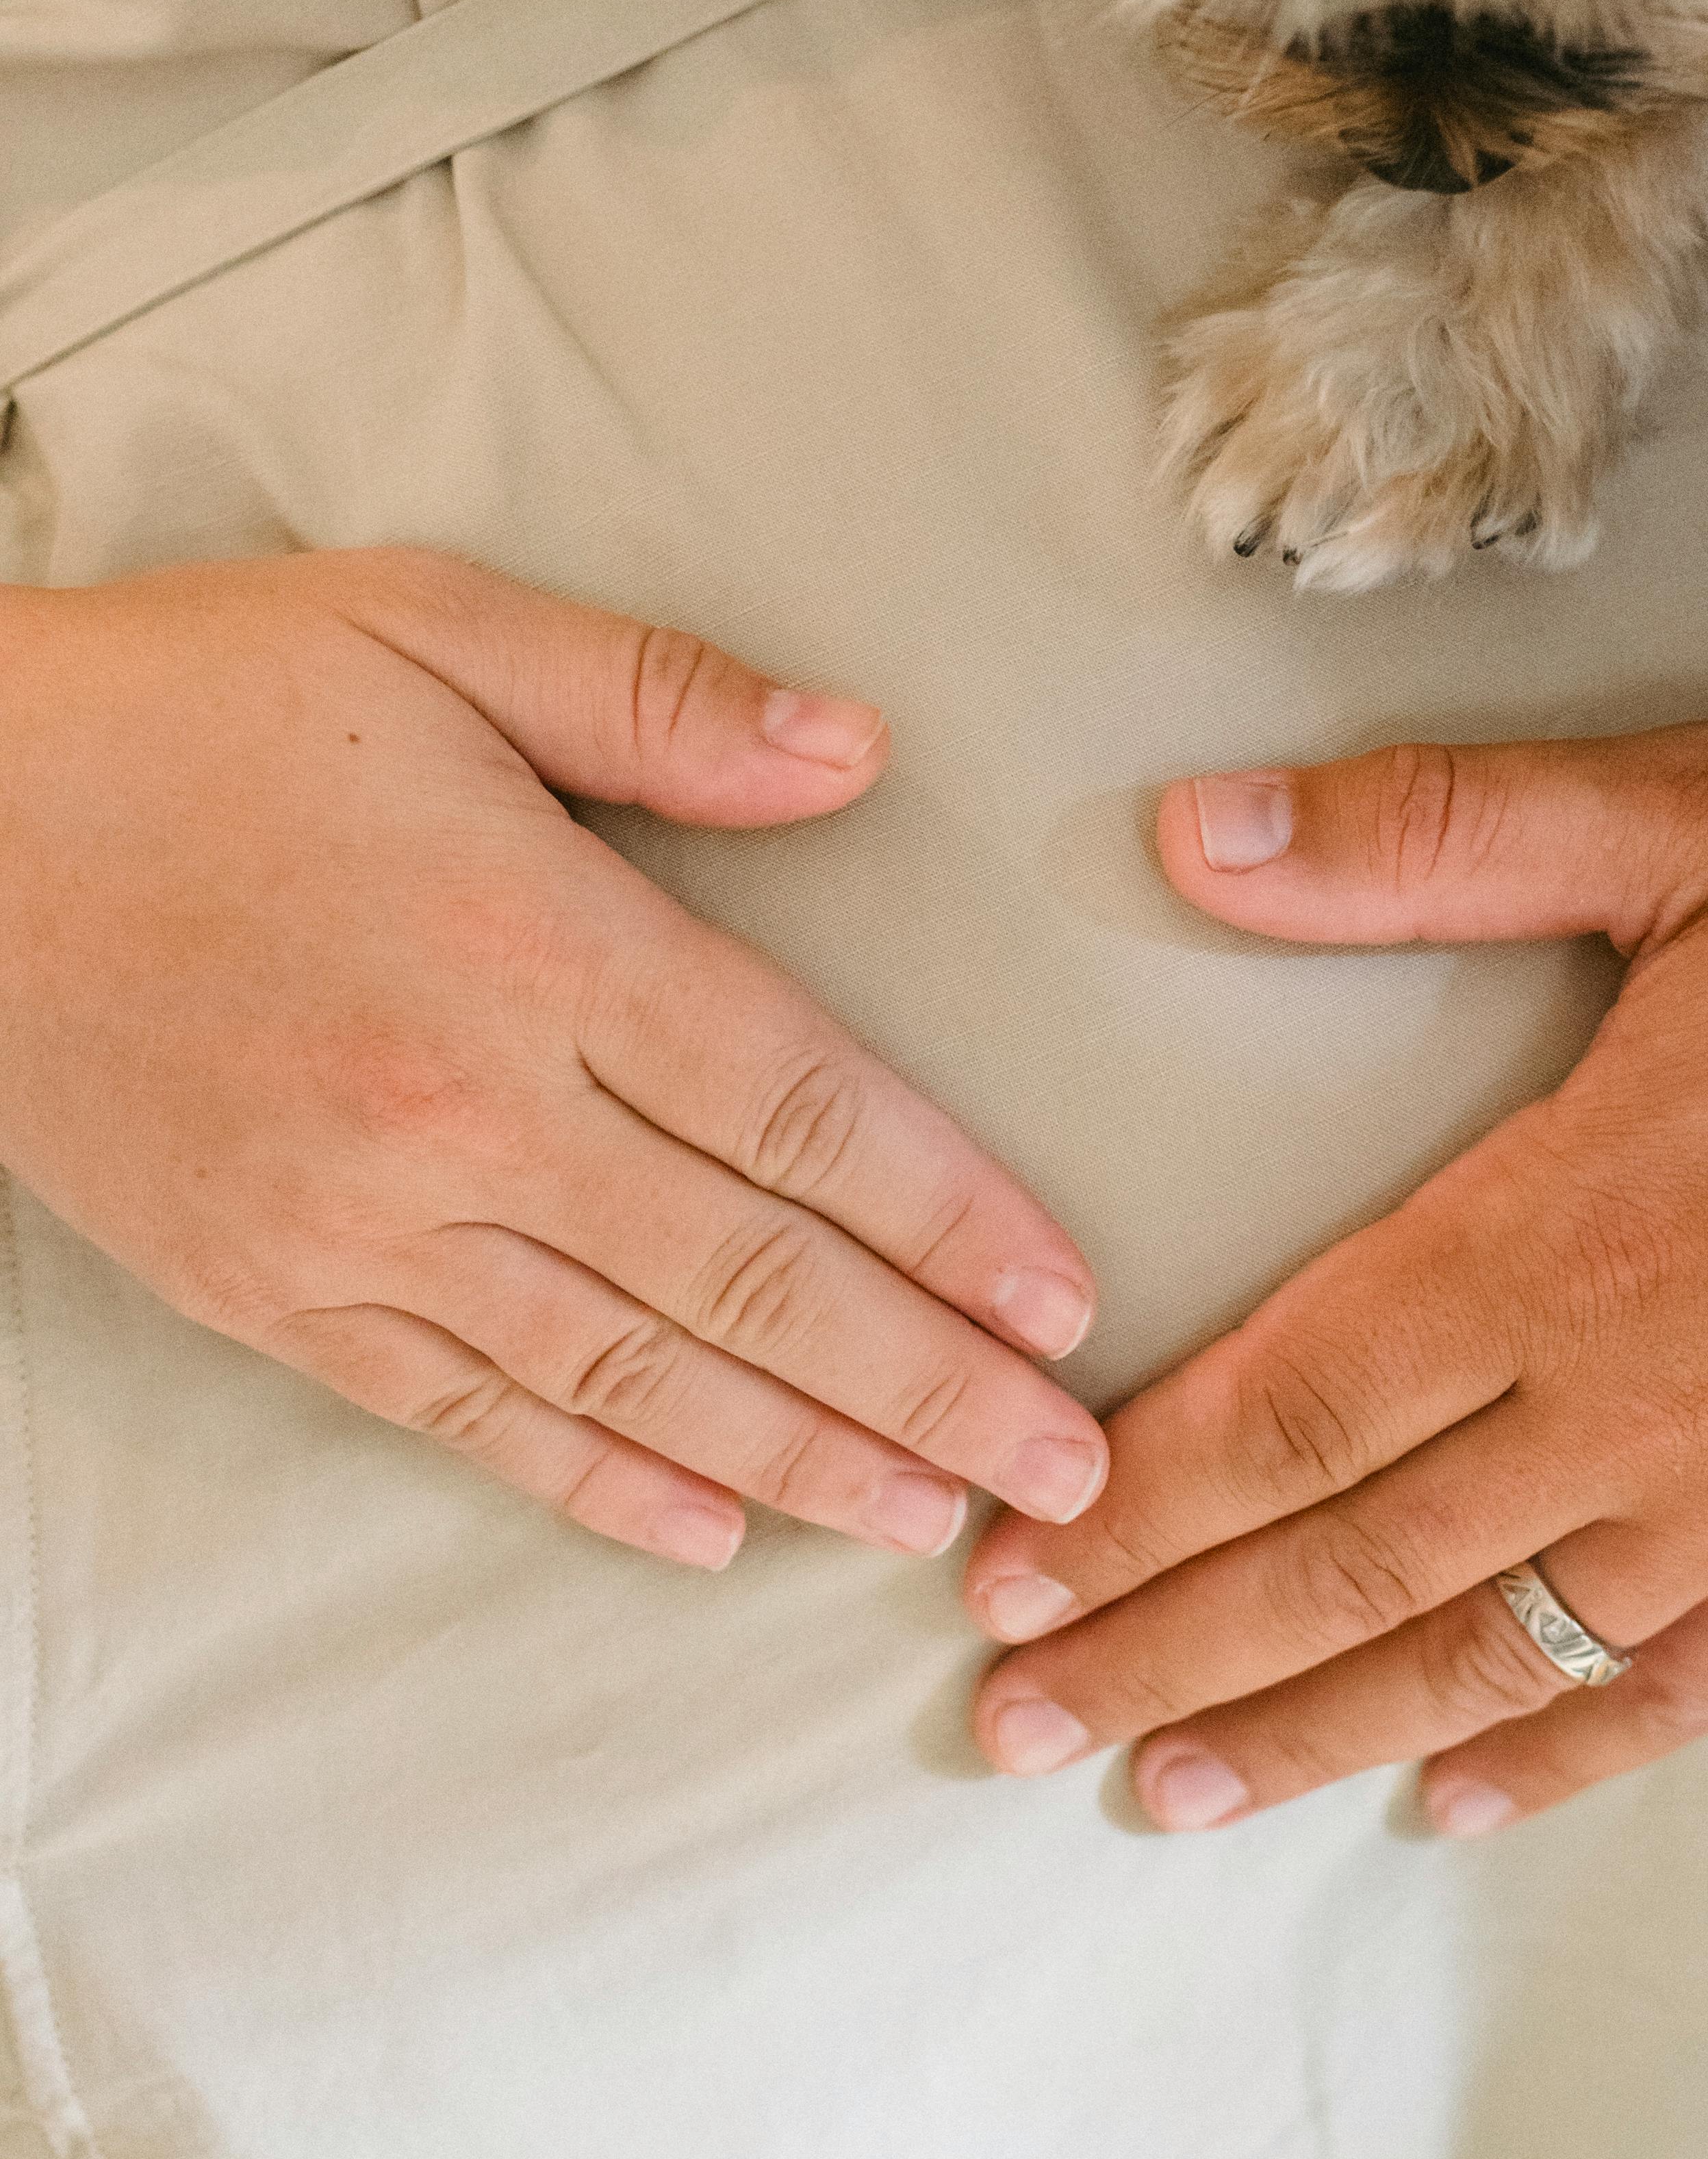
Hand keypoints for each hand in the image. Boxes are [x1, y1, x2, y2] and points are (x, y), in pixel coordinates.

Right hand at [0, 551, 1108, 1566]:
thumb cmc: (191, 708)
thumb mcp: (432, 625)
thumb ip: (658, 699)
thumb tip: (856, 752)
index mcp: (529, 940)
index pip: (795, 1113)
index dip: (949, 1219)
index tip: (1064, 1300)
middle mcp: (460, 1110)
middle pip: (746, 1275)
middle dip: (926, 1384)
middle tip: (1065, 1468)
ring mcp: (360, 1222)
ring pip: (630, 1373)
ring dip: (801, 1458)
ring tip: (934, 1518)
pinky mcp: (271, 1291)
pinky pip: (468, 1414)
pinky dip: (600, 1484)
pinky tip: (712, 1532)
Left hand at [962, 726, 1707, 1830]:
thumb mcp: (1707, 818)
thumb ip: (1441, 838)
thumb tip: (1199, 835)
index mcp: (1570, 1233)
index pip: (1296, 1398)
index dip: (1137, 1496)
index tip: (1006, 1566)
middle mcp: (1635, 1407)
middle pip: (1349, 1560)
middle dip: (1163, 1648)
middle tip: (1004, 1723)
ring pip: (1482, 1657)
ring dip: (1305, 1732)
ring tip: (1158, 1794)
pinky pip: (1671, 1694)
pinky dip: (1548, 1760)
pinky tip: (1444, 1805)